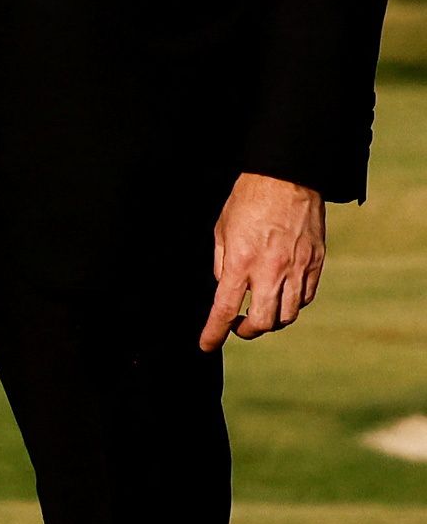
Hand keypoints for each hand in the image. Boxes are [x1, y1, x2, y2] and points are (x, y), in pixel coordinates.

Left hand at [202, 172, 326, 348]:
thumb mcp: (221, 230)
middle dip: (247, 332)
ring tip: (261, 314)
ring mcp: (298, 269)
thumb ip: (222, 263)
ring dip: (272, 322)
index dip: (214, 332)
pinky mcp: (316, 264)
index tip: (206, 344)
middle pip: (264, 322)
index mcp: (242, 262)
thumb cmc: (248, 201)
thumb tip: (225, 288)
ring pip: (288, 315)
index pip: (225, 309)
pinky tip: (281, 297)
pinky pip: (305, 298)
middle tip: (238, 327)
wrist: (287, 179)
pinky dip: (292, 305)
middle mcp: (271, 271)